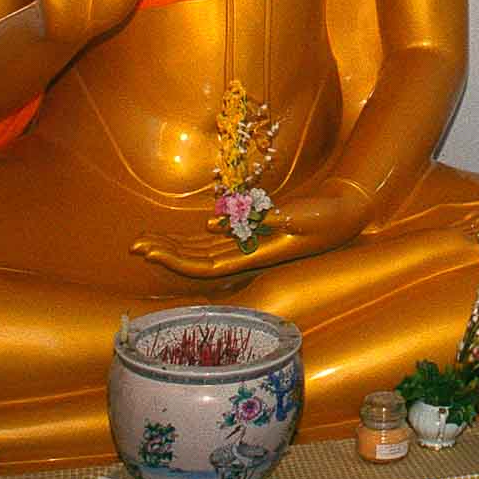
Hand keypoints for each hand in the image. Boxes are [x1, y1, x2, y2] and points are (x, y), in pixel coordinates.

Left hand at [130, 179, 372, 278]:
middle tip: (134, 245)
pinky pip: (216, 238)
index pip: (204, 265)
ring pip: (202, 251)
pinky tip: (178, 234)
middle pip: (196, 260)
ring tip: (146, 241)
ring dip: (174, 246)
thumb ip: (258, 220)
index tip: (150, 251)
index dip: (175, 260)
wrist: (343, 214)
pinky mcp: (252, 233)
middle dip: (165, 252)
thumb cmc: (323, 216)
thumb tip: (214, 223)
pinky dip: (194, 237)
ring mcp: (248, 245)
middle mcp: (246, 254)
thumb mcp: (294, 216)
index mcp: (254, 255)